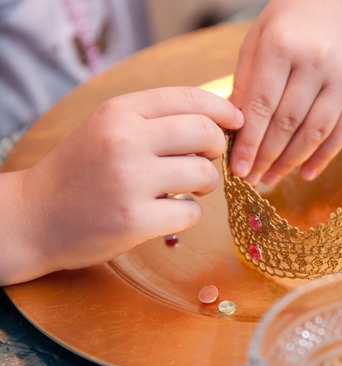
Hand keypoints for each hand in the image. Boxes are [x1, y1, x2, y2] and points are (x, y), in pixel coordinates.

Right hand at [16, 87, 242, 277]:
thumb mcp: (109, 129)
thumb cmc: (82, 172)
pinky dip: (187, 215)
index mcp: (119, 111)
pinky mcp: (135, 219)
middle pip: (205, 133)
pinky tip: (165, 214)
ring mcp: (129, 180)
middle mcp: (124, 139)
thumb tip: (218, 118)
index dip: (222, 109)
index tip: (235, 121)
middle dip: (216, 148)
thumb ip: (155, 119)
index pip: (189, 98)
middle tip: (204, 161)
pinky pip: (192, 213)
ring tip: (185, 189)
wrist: (35, 217)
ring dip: (204, 184)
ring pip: (204, 174)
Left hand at [229, 0, 341, 185]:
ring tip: (273, 178)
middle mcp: (316, 61)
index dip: (249, 142)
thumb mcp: (260, 38)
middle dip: (267, 157)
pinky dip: (324, 156)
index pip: (261, 105)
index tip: (238, 168)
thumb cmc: (293, 19)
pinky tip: (305, 172)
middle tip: (253, 179)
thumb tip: (235, 129)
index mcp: (282, 45)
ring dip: (292, 161)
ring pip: (316, 131)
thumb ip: (246, 81)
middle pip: (288, 123)